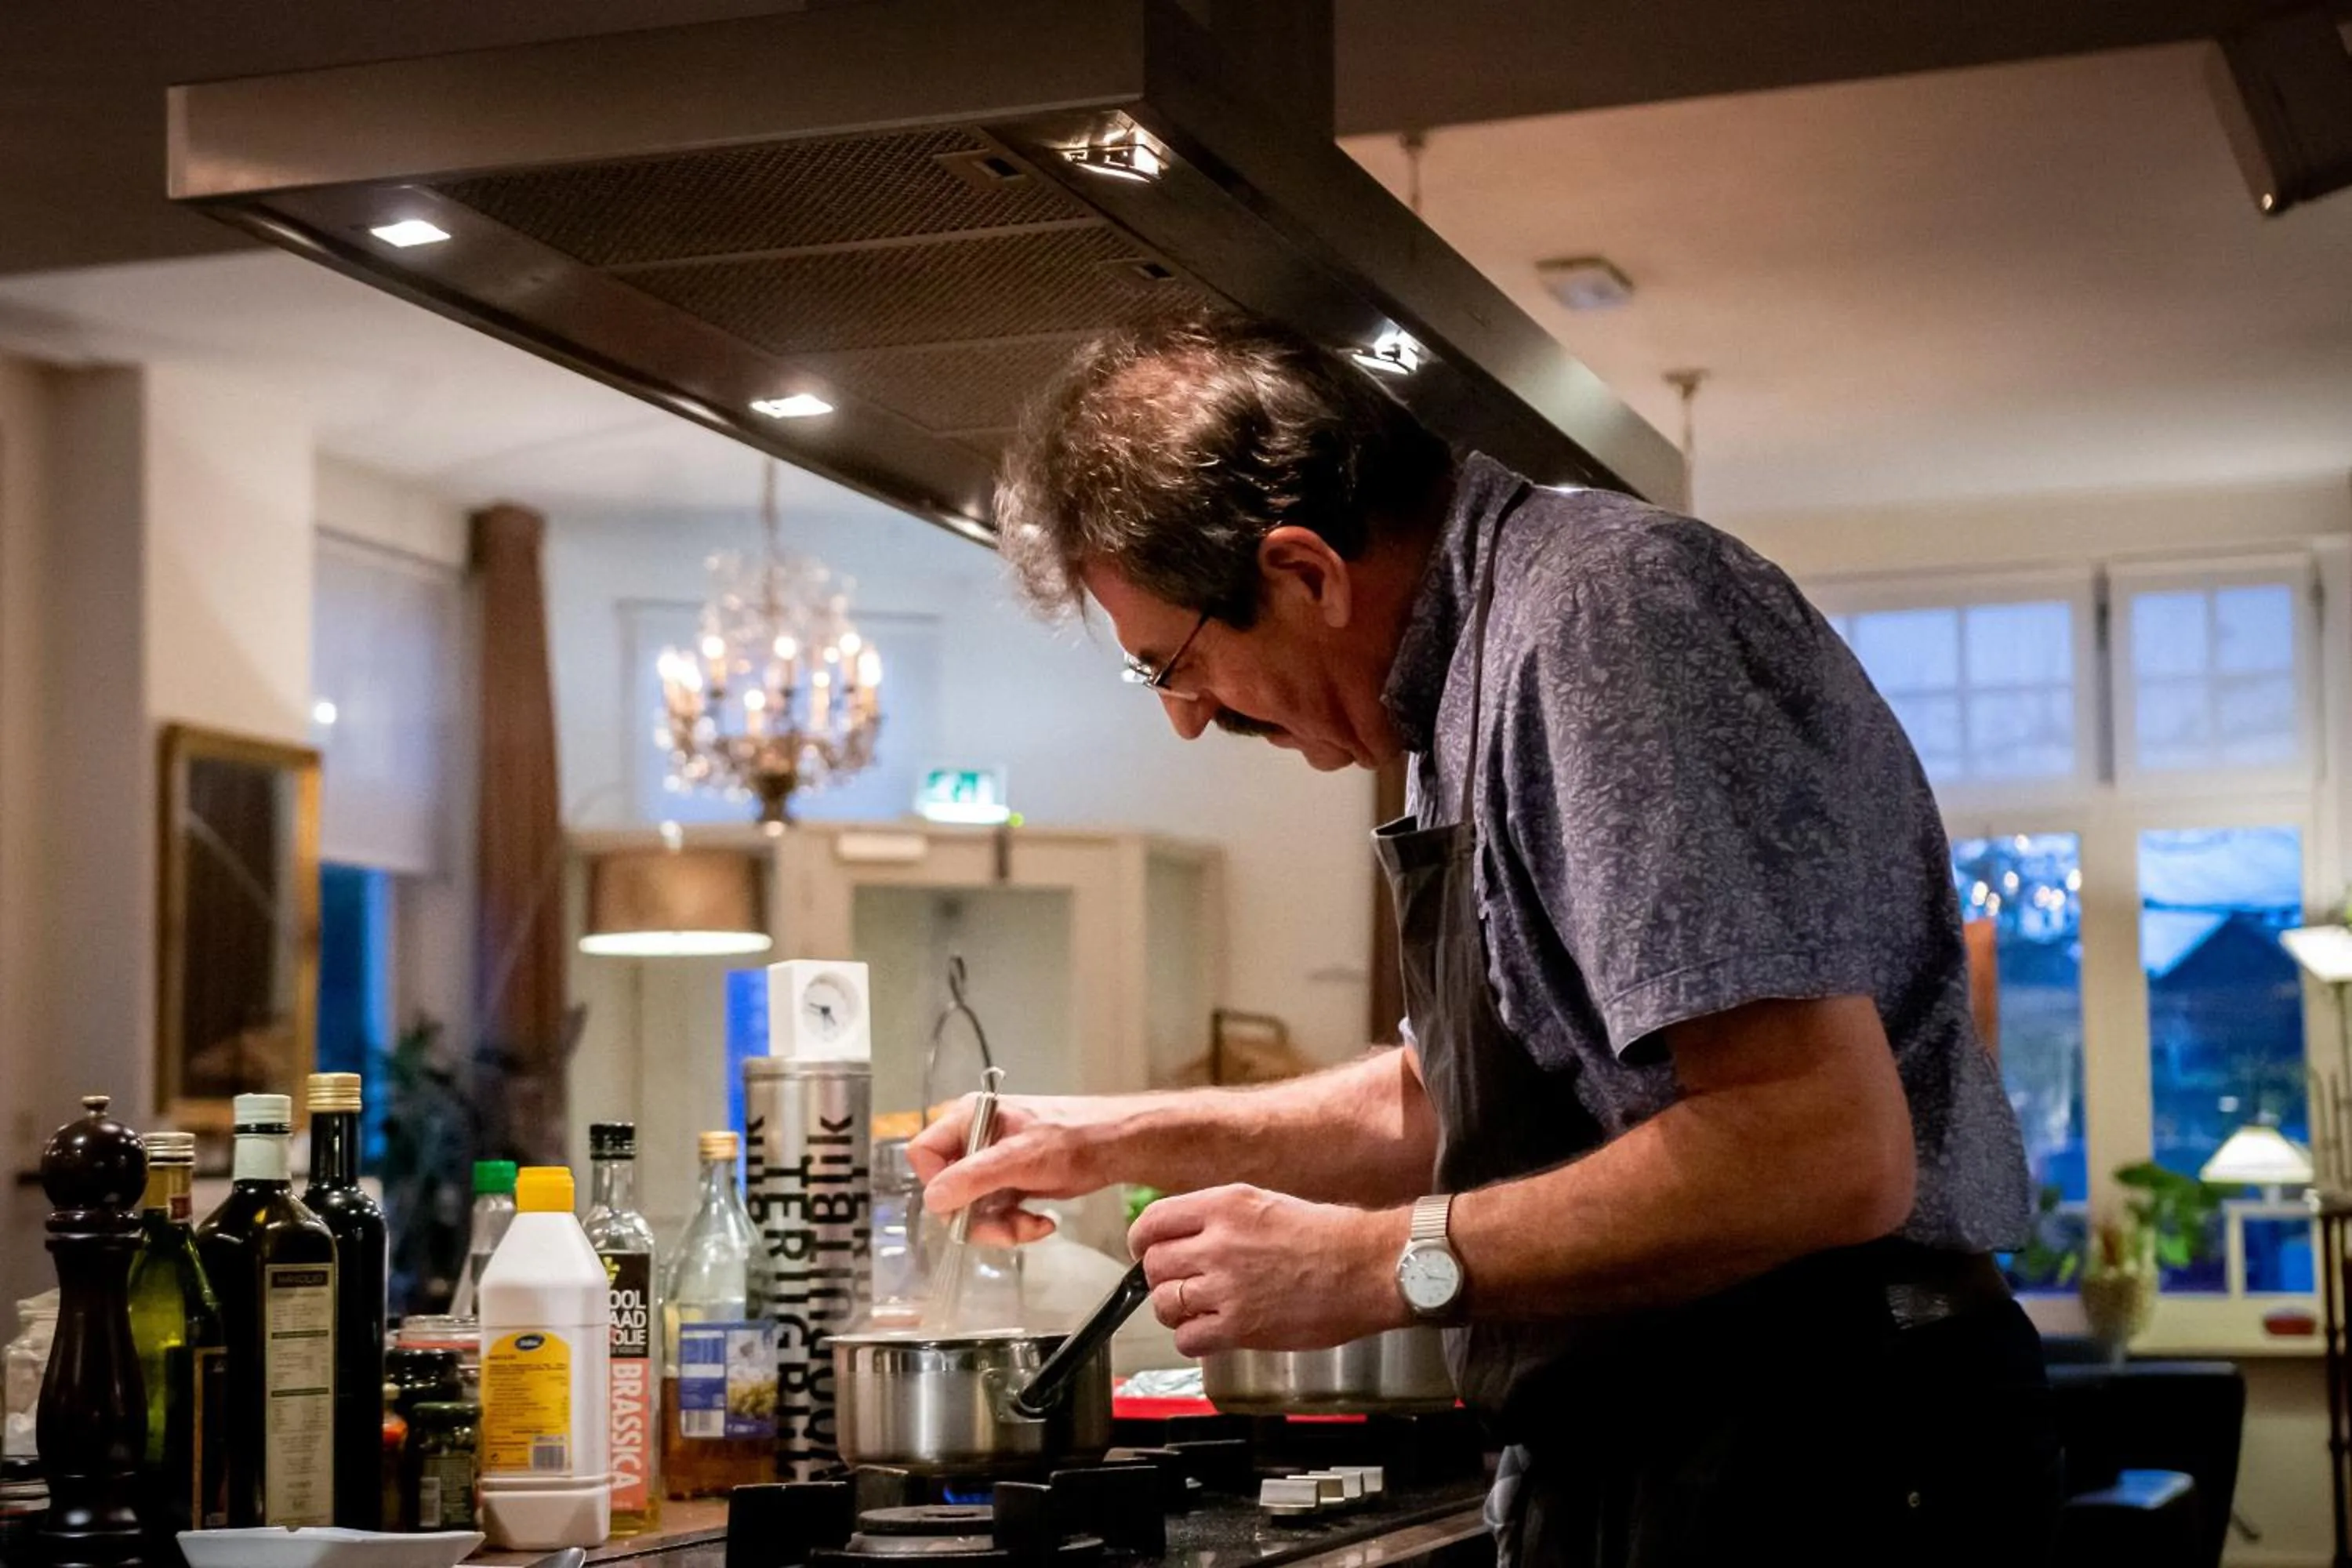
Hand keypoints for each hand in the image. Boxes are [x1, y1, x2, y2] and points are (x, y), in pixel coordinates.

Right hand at [909, 1092, 1132, 1245]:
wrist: (1115, 1147)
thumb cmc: (1072, 1138)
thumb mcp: (1021, 1157)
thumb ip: (974, 1177)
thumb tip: (932, 1200)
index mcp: (967, 1119)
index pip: (925, 1153)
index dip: (937, 1183)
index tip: (962, 1205)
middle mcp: (973, 1141)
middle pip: (948, 1190)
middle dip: (977, 1217)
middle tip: (1008, 1230)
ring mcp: (991, 1165)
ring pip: (971, 1209)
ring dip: (1000, 1226)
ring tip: (1033, 1225)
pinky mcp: (1008, 1184)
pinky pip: (995, 1215)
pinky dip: (1015, 1225)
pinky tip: (1043, 1223)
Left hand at [1129, 1185, 1410, 1357]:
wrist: (1369, 1267)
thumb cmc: (1330, 1236)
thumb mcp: (1265, 1203)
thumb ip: (1220, 1218)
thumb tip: (1185, 1235)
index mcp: (1224, 1205)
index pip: (1153, 1222)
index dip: (1143, 1242)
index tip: (1147, 1251)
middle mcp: (1218, 1243)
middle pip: (1154, 1265)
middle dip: (1161, 1277)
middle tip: (1179, 1283)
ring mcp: (1226, 1287)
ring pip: (1165, 1303)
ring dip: (1175, 1310)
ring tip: (1197, 1308)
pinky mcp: (1240, 1327)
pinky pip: (1187, 1339)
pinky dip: (1193, 1338)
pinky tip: (1212, 1330)